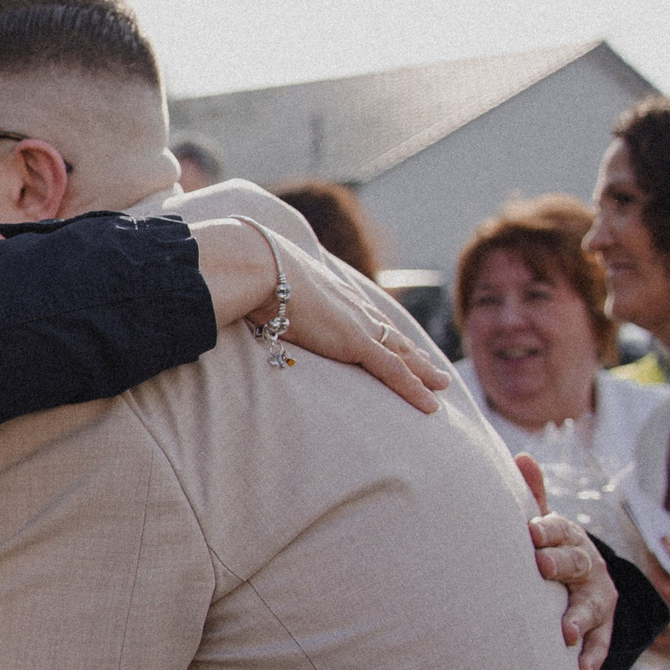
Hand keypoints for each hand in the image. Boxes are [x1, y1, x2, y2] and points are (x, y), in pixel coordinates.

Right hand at [189, 219, 449, 412]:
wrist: (257, 265)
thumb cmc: (248, 270)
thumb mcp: (256, 284)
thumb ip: (253, 294)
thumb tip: (228, 295)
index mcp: (329, 294)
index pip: (362, 317)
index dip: (380, 331)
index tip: (392, 340)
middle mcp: (350, 307)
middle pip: (390, 335)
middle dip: (413, 354)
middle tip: (432, 369)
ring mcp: (356, 324)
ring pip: (400, 355)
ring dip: (423, 373)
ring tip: (441, 385)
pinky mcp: (356, 342)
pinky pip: (394, 371)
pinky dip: (415, 389)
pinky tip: (431, 405)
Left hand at [516, 454, 612, 669]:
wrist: (582, 576)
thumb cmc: (549, 547)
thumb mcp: (543, 523)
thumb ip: (532, 495)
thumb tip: (521, 456)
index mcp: (568, 537)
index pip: (559, 530)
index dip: (547, 531)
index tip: (531, 532)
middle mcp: (587, 565)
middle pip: (576, 564)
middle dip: (561, 566)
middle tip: (543, 570)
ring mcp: (597, 597)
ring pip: (591, 606)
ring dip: (579, 618)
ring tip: (566, 633)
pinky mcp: (602, 625)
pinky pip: (601, 642)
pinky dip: (593, 655)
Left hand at [647, 542, 669, 655]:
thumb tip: (663, 545)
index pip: (660, 585)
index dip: (653, 565)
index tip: (651, 549)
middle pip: (654, 604)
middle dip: (651, 583)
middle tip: (655, 563)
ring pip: (656, 626)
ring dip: (651, 607)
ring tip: (657, 585)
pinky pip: (666, 643)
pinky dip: (657, 629)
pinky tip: (661, 609)